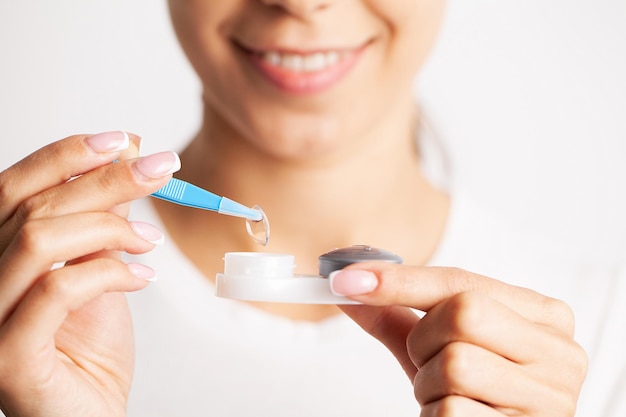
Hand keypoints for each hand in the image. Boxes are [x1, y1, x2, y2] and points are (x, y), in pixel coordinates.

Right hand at [0, 132, 178, 416]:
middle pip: (34, 206)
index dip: (66, 156)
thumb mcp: (95, 269)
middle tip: (161, 169)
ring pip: (39, 238)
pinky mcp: (9, 355)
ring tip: (150, 242)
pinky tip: (143, 278)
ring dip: (110, 227)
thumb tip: (124, 163)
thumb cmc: (89, 346)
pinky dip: (109, 272)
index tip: (124, 140)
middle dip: (106, 180)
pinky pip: (57, 289)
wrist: (90, 410)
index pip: (14, 188)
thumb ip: (97, 223)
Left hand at [332, 263, 587, 416]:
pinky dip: (435, 414)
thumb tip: (346, 282)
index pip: (463, 282)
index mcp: (544, 317)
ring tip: (445, 395)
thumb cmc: (474, 395)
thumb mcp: (438, 348)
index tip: (347, 280)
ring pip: (456, 363)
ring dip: (428, 383)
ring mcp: (551, 399)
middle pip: (463, 313)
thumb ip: (396, 313)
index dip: (400, 279)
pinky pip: (451, 411)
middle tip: (426, 360)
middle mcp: (559, 353)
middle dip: (423, 339)